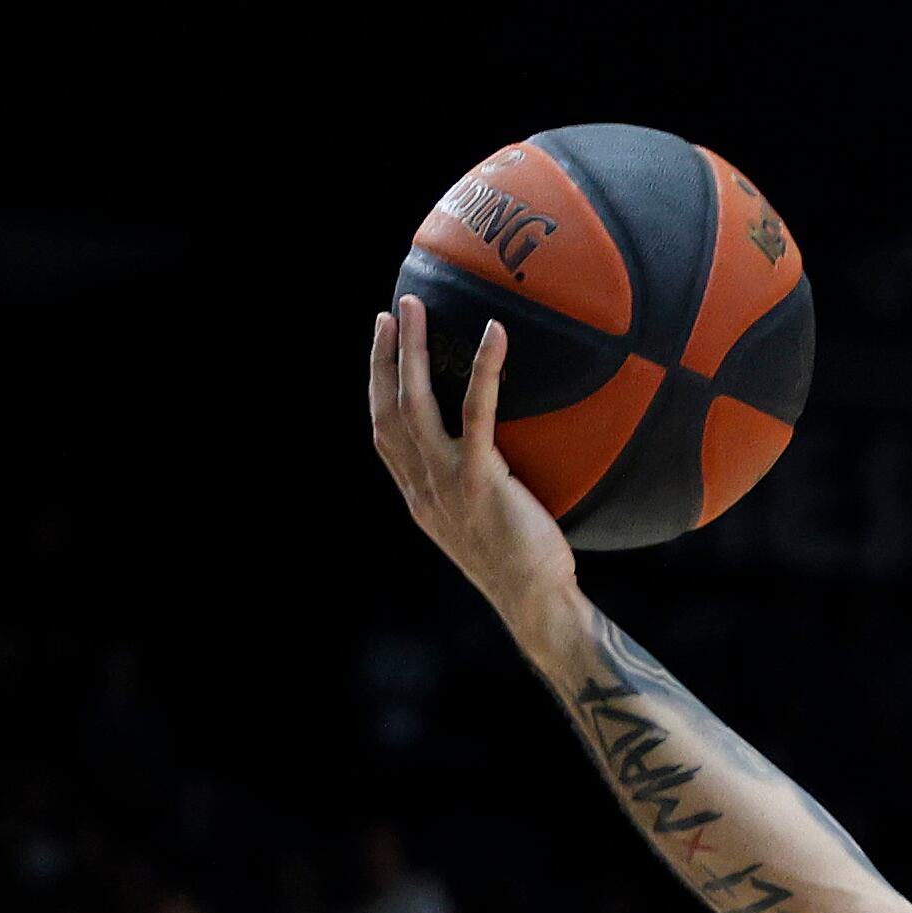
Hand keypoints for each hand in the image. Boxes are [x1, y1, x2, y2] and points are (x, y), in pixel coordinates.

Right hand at [367, 294, 577, 624]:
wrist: (535, 603)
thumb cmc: (524, 566)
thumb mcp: (482, 525)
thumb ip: (471, 488)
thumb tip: (490, 457)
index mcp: (419, 498)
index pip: (384, 434)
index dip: (377, 388)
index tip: (381, 347)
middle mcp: (421, 488)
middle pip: (387, 411)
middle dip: (383, 358)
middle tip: (392, 312)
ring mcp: (445, 484)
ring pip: (413, 405)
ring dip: (410, 352)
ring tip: (417, 309)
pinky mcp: (479, 481)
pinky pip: (477, 415)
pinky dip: (484, 371)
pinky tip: (495, 336)